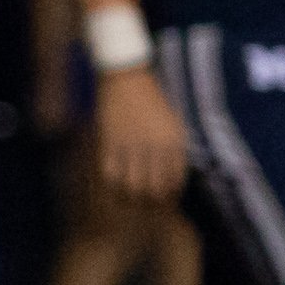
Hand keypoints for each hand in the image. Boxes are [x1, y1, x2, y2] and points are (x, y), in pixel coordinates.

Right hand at [89, 62, 190, 210]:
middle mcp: (154, 146)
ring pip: (131, 187)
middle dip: (152, 204)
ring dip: (131, 200)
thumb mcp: (173, 124)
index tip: (166, 203)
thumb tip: (172, 183)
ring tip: (132, 202)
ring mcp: (130, 145)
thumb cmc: (154, 102)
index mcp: (174, 141)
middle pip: (153, 190)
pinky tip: (116, 189)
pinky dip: (113, 187)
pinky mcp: (109, 142)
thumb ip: (174, 151)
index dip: (170, 198)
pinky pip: (110, 175)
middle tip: (149, 206)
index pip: (174, 182)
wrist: (127, 77)